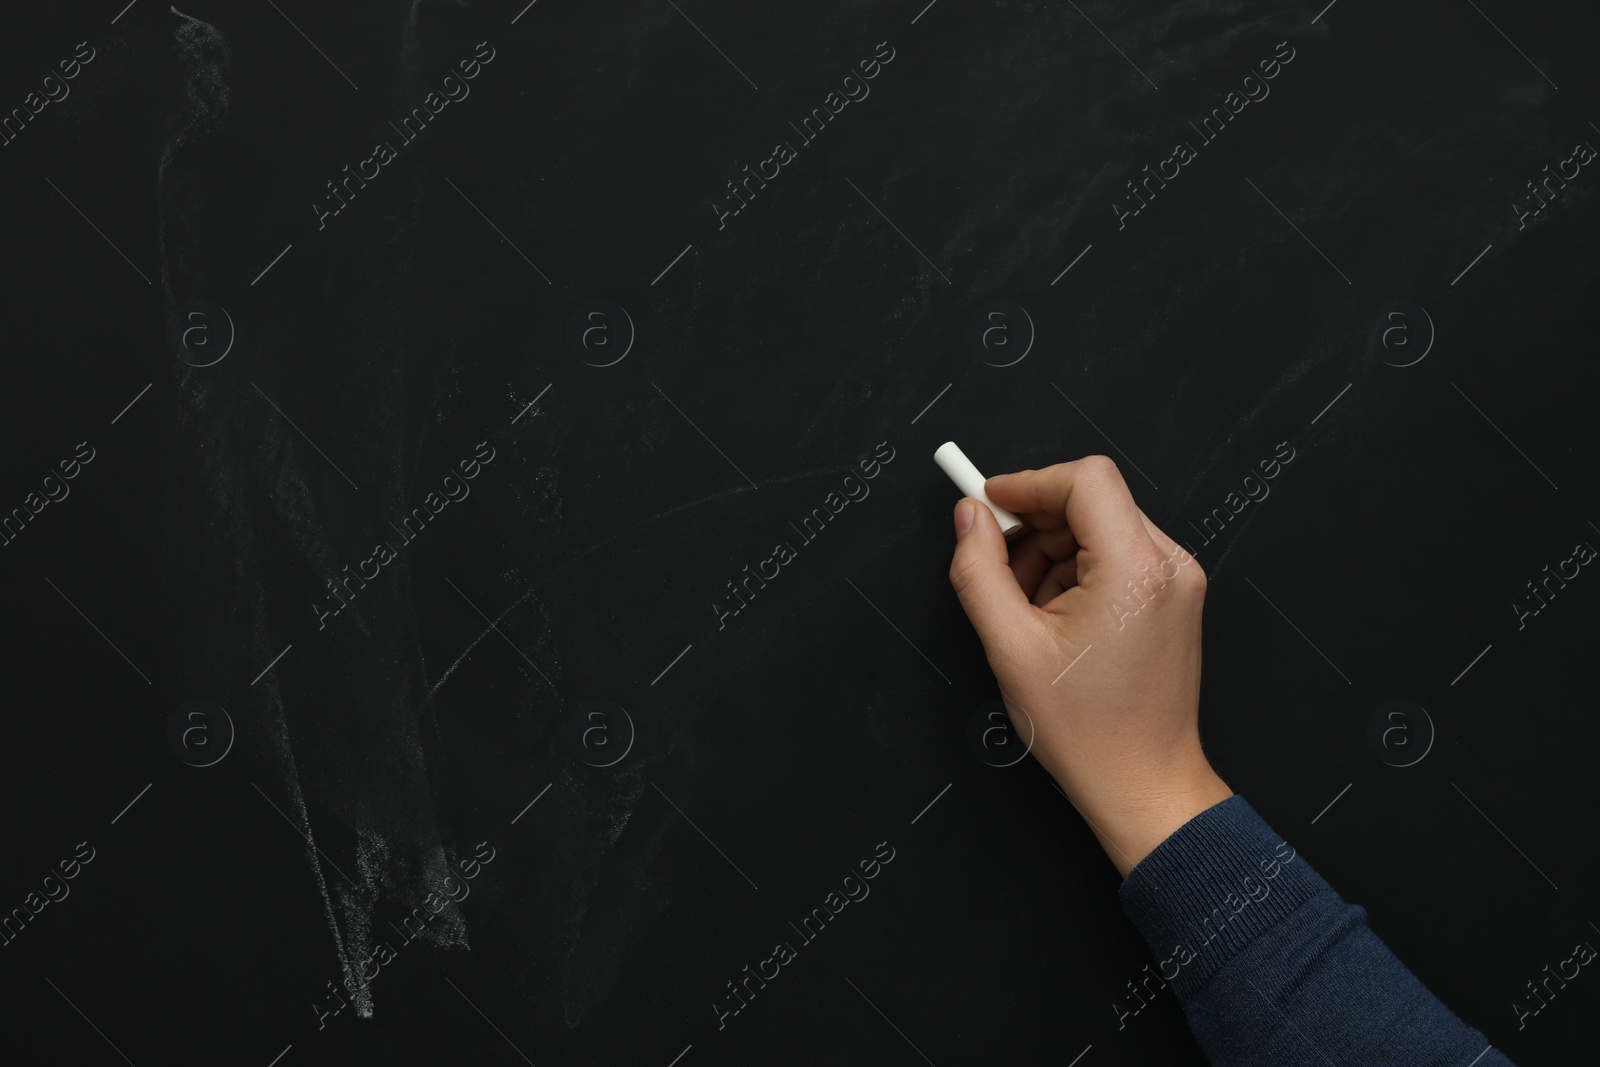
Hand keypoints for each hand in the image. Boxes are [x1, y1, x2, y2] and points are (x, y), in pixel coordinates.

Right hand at [947, 455, 1231, 876]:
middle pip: (1091, 501)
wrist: (1144, 785)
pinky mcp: (1173, 599)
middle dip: (1035, 528)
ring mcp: (1178, 582)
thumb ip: (979, 571)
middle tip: (997, 572)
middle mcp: (1168, 565)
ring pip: (1100, 528)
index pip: (1084, 480)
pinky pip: (1117, 557)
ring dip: (1052, 555)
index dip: (1028, 483)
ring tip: (1027, 612)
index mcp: (1134, 569)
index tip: (989, 503)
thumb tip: (970, 519)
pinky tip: (1056, 621)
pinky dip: (1076, 573)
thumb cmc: (1088, 731)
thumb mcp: (1010, 647)